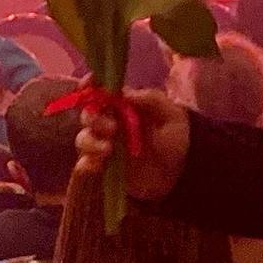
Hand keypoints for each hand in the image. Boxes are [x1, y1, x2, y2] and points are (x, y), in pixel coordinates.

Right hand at [75, 88, 189, 199]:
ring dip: (91, 141)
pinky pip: (84, 165)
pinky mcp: (101, 169)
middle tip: (113, 128)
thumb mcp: (173, 117)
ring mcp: (103, 146)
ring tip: (108, 150)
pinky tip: (97, 166)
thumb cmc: (175, 142)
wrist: (179, 178)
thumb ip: (152, 100)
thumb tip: (126, 92)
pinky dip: (85, 165)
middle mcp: (109, 123)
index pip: (100, 90)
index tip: (88, 84)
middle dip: (94, 118)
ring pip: (83, 138)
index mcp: (123, 106)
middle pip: (88, 114)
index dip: (90, 84)